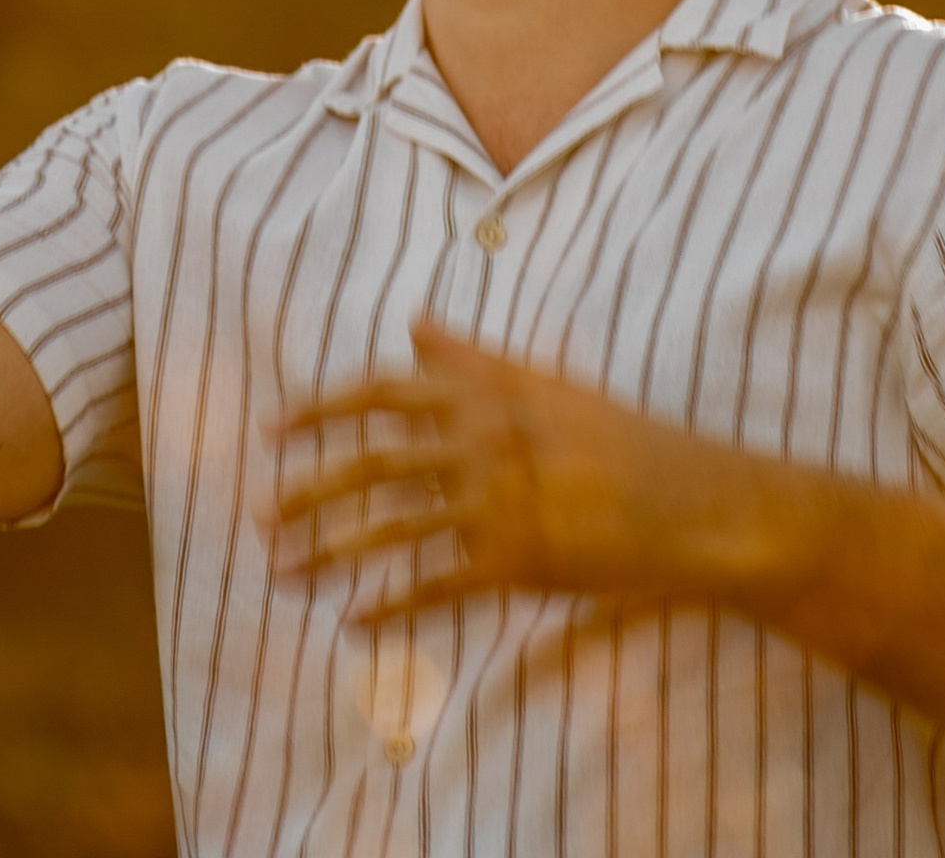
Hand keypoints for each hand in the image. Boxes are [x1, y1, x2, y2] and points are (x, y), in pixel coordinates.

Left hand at [270, 324, 779, 627]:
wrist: (688, 500)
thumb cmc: (615, 435)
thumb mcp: (542, 381)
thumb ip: (470, 356)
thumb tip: (412, 322)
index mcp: (484, 393)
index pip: (380, 394)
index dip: (320, 411)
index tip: (270, 428)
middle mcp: (481, 442)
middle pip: (372, 465)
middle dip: (307, 489)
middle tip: (257, 513)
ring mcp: (498, 503)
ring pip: (392, 529)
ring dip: (331, 552)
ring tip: (284, 571)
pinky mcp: (517, 562)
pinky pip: (437, 586)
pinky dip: (390, 606)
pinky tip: (353, 622)